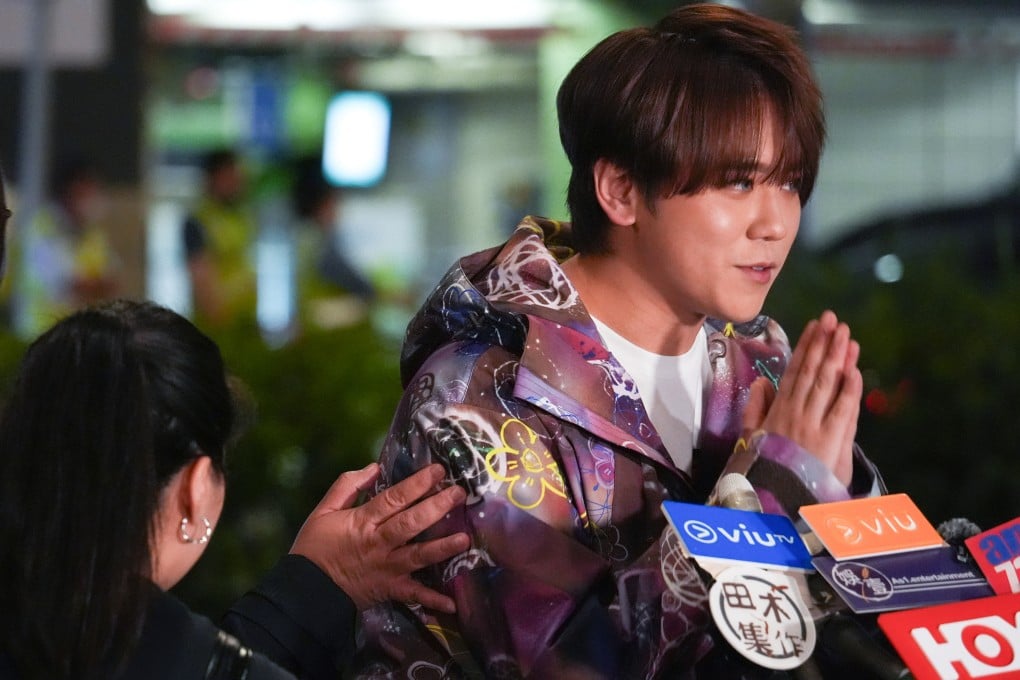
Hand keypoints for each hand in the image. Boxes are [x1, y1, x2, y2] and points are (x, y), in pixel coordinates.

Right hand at [290, 462, 468, 612]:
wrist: (305, 590)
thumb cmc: (314, 547)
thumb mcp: (324, 510)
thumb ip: (348, 485)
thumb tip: (374, 467)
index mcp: (363, 522)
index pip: (394, 498)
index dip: (417, 484)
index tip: (438, 471)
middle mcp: (379, 543)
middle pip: (411, 523)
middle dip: (437, 507)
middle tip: (459, 494)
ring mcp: (386, 568)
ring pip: (418, 556)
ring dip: (442, 548)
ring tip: (464, 539)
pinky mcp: (389, 589)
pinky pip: (412, 595)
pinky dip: (432, 600)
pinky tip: (451, 603)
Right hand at [741, 310, 861, 485]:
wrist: (775, 501)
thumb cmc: (764, 472)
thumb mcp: (751, 439)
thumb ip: (755, 410)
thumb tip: (760, 382)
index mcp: (778, 411)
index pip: (794, 371)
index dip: (805, 347)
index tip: (814, 326)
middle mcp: (796, 413)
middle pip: (812, 371)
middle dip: (822, 342)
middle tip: (832, 318)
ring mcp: (814, 425)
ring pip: (826, 384)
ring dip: (836, 356)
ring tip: (844, 333)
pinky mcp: (831, 440)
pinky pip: (843, 409)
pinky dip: (849, 388)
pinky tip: (854, 368)